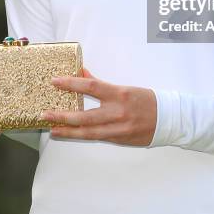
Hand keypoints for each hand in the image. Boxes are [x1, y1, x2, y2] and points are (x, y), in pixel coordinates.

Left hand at [42, 69, 156, 146]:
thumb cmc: (146, 100)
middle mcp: (117, 112)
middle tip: (45, 113)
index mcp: (119, 94)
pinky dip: (82, 135)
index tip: (55, 81)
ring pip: (88, 132)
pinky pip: (97, 137)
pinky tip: (71, 133)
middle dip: (63, 115)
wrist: (167, 119)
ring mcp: (117, 128)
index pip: (90, 87)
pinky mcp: (119, 140)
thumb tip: (82, 73)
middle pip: (85, 115)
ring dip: (68, 130)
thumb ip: (101, 84)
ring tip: (52, 129)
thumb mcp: (125, 88)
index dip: (71, 84)